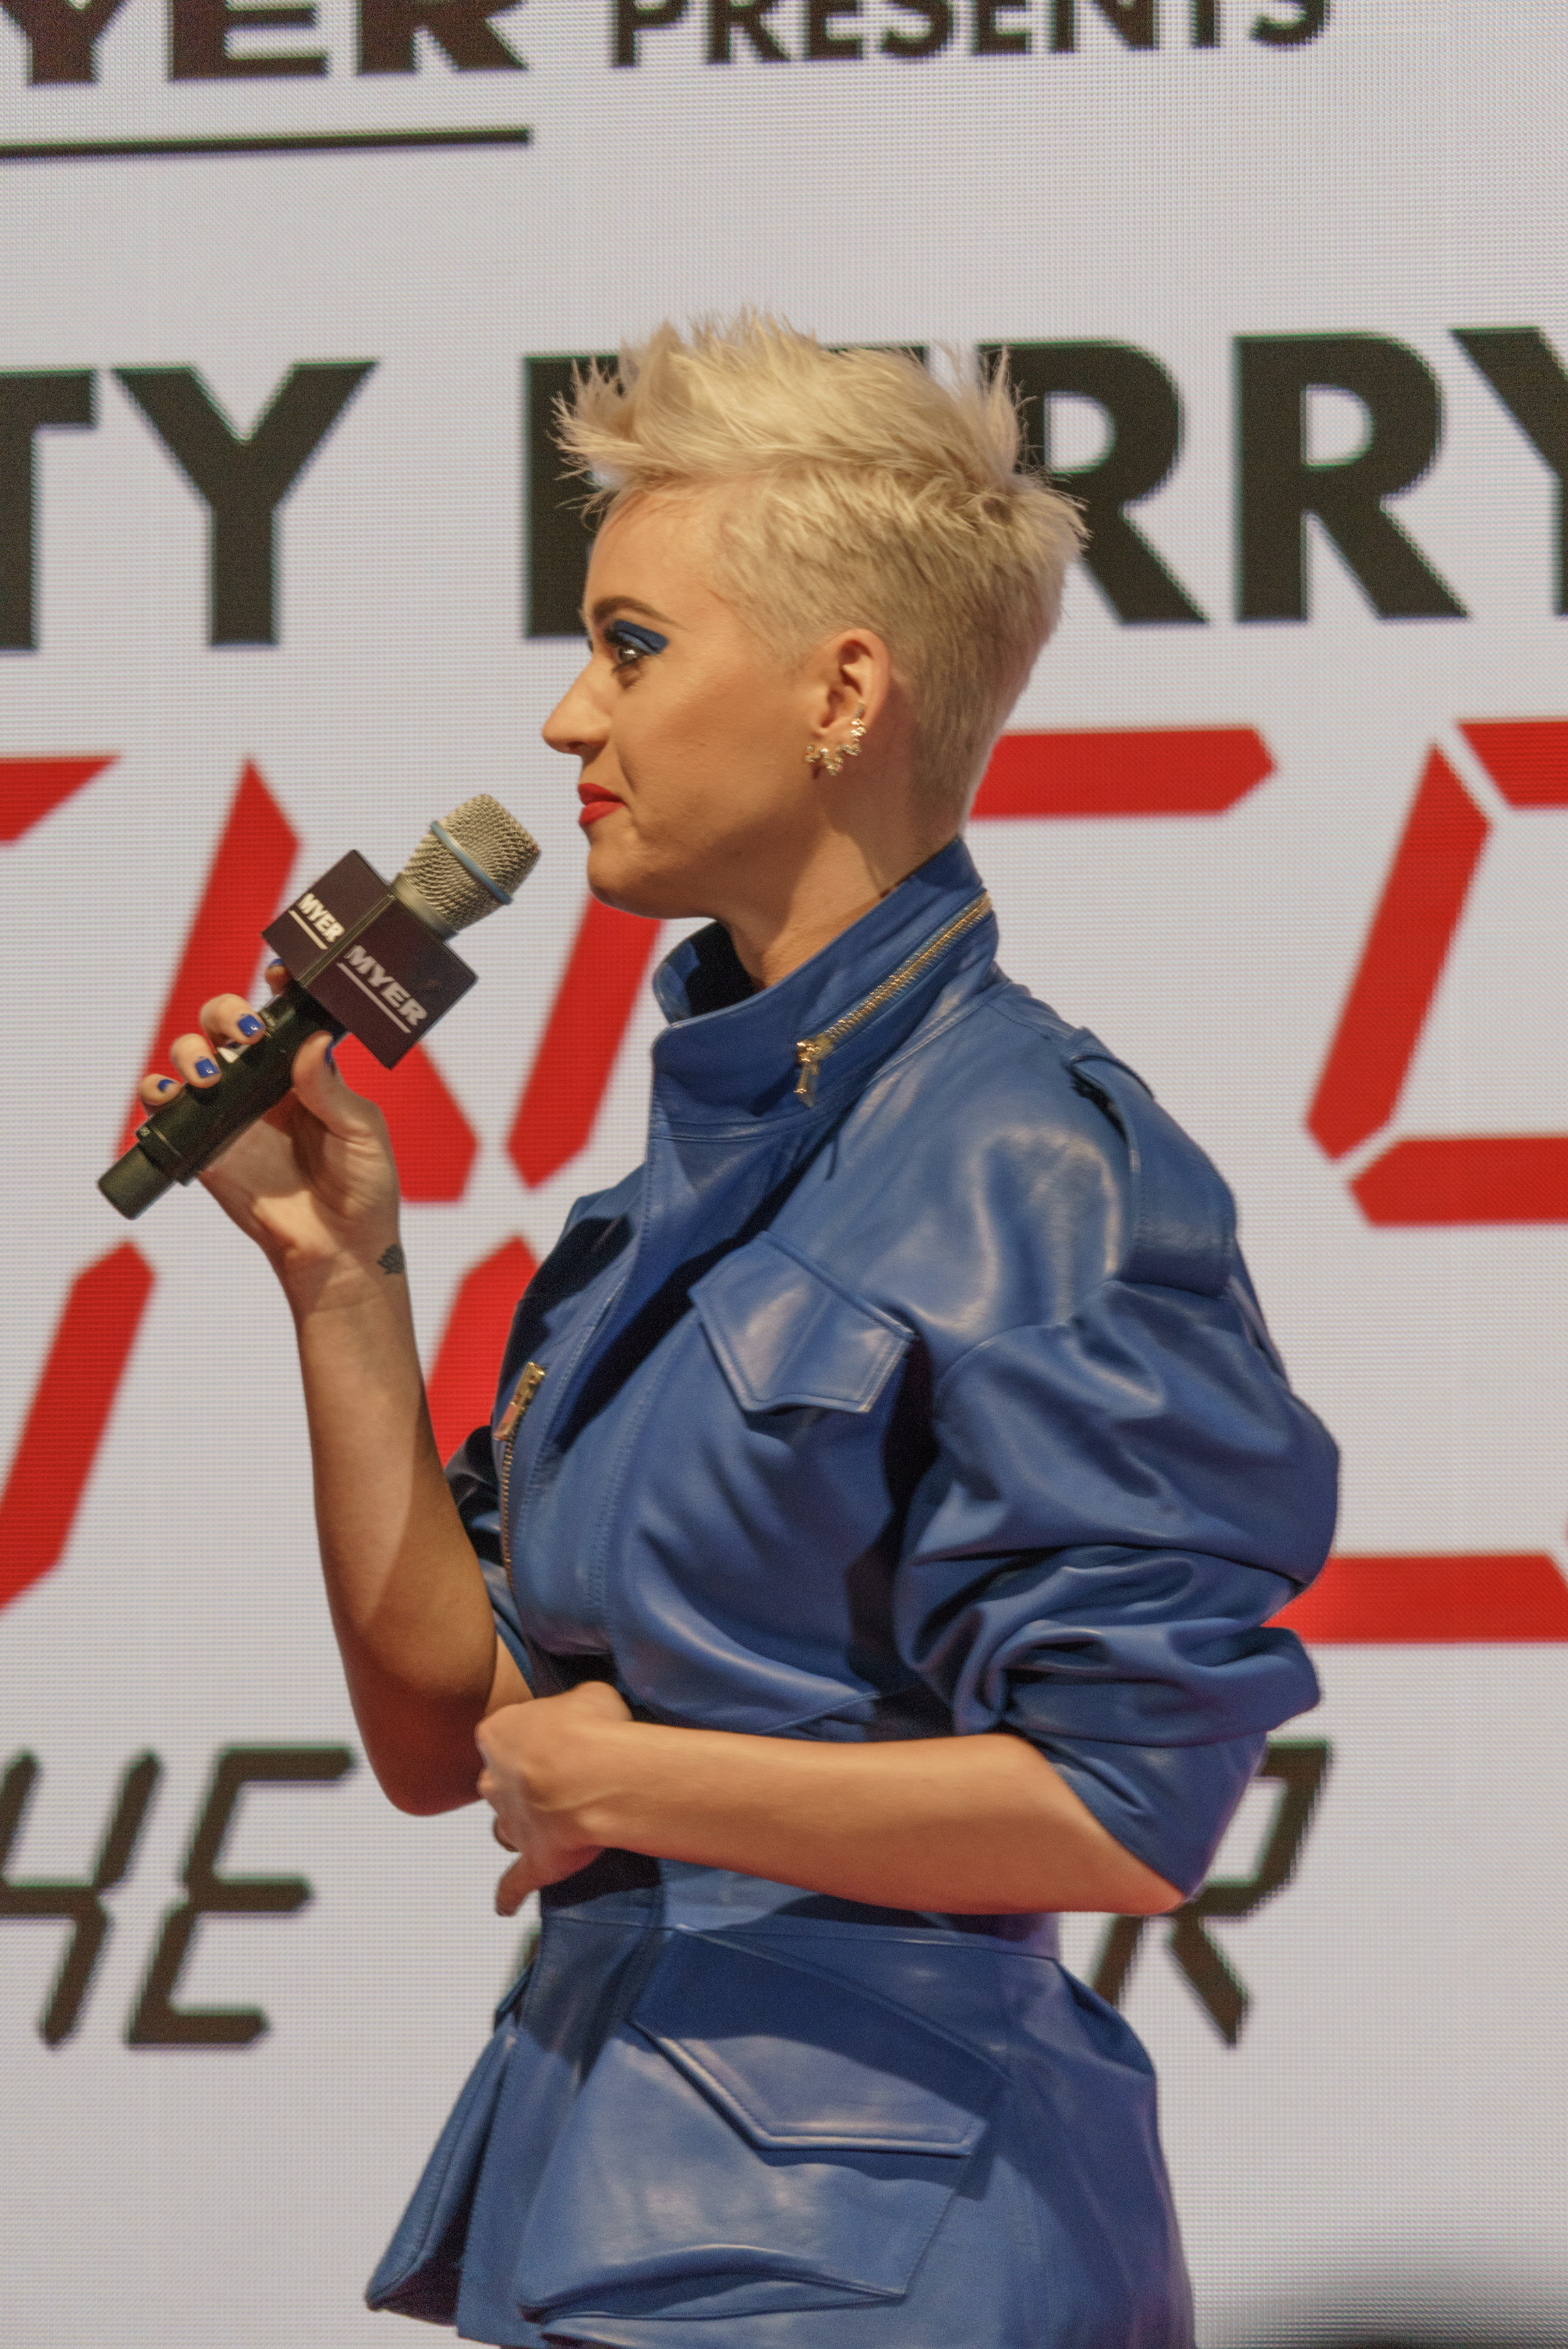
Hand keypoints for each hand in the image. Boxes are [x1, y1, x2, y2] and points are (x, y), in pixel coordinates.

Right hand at [137, 963, 400, 1294]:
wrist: (338, 1248)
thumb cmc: (363, 1188)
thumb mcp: (361, 1133)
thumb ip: (331, 1089)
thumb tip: (310, 1043)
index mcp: (304, 1071)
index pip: (281, 1016)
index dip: (275, 987)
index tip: (278, 975)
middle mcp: (262, 1083)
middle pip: (226, 1024)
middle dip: (225, 1014)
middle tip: (245, 1037)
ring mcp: (229, 1111)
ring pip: (192, 1056)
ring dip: (191, 1053)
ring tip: (211, 1078)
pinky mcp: (203, 1144)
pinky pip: (166, 1109)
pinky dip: (157, 1094)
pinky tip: (172, 1098)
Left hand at [476, 1681, 635, 1915]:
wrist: (594, 1775)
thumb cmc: (590, 1726)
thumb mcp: (588, 1694)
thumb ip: (575, 1708)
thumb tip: (584, 1715)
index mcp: (499, 1733)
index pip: (503, 1734)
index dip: (529, 1738)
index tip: (556, 1739)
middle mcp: (494, 1779)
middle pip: (498, 1783)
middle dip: (520, 1783)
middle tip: (556, 1782)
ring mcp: (511, 1823)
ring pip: (504, 1828)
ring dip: (519, 1828)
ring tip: (546, 1829)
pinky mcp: (532, 1861)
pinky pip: (513, 1883)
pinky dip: (509, 1895)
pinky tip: (505, 1907)